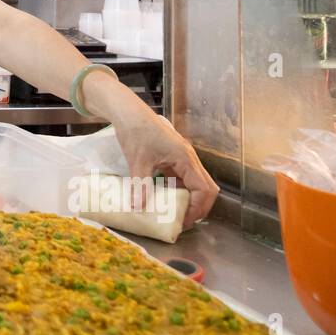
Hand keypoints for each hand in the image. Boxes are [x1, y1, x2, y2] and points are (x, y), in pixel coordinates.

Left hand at [111, 111, 219, 228]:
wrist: (129, 112)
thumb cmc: (136, 131)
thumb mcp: (137, 161)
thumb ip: (140, 185)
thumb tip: (138, 207)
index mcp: (186, 159)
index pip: (204, 189)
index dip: (198, 208)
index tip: (184, 221)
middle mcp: (189, 158)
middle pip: (206, 187)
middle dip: (199, 207)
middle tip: (183, 221)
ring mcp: (183, 157)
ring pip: (196, 183)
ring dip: (190, 199)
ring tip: (175, 213)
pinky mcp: (174, 157)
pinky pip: (184, 177)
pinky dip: (179, 190)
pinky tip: (165, 197)